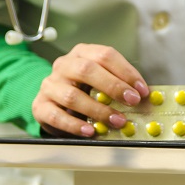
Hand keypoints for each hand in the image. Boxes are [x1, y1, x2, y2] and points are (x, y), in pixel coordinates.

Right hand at [33, 43, 149, 137]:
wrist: (53, 101)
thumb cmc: (84, 89)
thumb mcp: (101, 80)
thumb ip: (120, 85)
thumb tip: (144, 96)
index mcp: (83, 53)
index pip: (105, 55)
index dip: (126, 72)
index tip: (142, 90)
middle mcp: (64, 65)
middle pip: (87, 70)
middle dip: (114, 87)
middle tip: (132, 102)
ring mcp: (50, 85)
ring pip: (72, 96)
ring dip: (98, 110)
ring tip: (117, 121)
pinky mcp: (40, 106)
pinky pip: (57, 116)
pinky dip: (75, 126)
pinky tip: (91, 131)